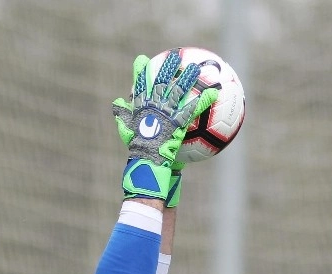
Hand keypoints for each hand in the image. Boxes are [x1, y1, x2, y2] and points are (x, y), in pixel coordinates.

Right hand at [114, 51, 217, 199]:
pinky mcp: (180, 121)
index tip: (142, 59)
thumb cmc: (137, 149)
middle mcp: (155, 105)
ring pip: (179, 90)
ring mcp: (168, 112)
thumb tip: (116, 102)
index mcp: (141, 106)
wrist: (147, 158)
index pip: (140, 84)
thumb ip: (122, 116)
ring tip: (197, 68)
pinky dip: (205, 100)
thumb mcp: (126, 131)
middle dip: (168, 67)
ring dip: (189, 78)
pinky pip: (194, 108)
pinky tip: (215, 93)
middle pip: (162, 81)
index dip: (141, 71)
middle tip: (175, 56)